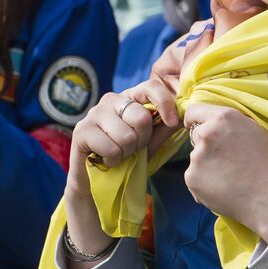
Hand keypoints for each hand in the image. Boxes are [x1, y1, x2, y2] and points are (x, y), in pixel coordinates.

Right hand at [64, 77, 180, 263]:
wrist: (98, 181)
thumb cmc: (126, 157)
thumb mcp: (151, 141)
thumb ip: (166, 126)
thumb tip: (186, 111)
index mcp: (130, 98)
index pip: (151, 86)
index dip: (165, 103)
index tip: (172, 122)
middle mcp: (111, 100)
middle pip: (141, 117)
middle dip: (142, 141)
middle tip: (132, 149)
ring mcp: (94, 113)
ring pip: (126, 135)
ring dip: (127, 153)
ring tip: (119, 155)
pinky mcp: (81, 131)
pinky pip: (111, 148)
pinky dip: (113, 160)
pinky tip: (106, 160)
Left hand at [181, 102, 267, 240]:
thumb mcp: (254, 130)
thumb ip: (230, 123)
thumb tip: (214, 122)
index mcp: (224, 118)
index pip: (195, 110)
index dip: (194, 119)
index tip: (195, 125)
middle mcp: (207, 134)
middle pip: (196, 135)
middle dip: (205, 144)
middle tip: (226, 159)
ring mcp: (197, 157)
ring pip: (196, 158)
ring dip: (206, 165)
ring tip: (228, 177)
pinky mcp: (192, 178)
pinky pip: (195, 177)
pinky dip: (204, 183)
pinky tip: (223, 188)